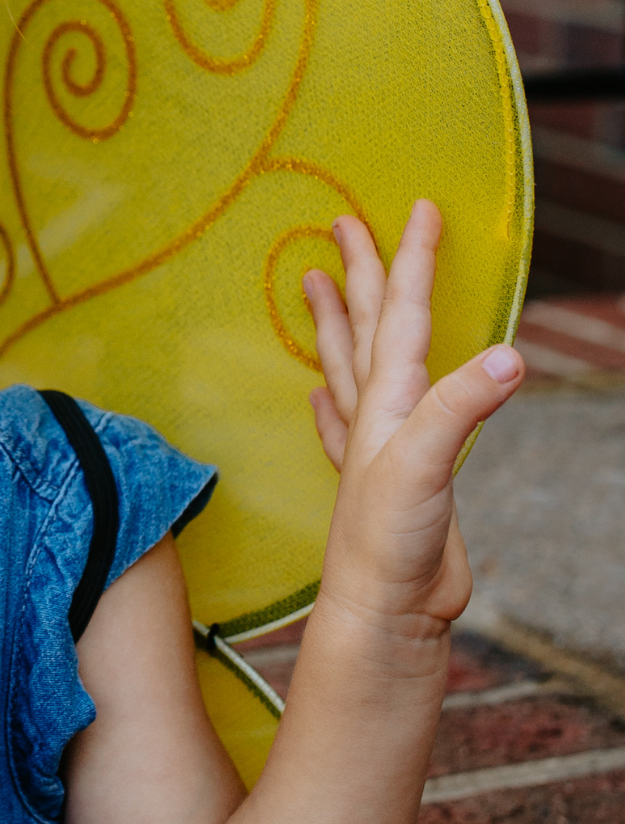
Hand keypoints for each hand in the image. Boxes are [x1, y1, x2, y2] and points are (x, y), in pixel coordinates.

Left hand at [302, 201, 523, 629]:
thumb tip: (510, 355)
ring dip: (338, 322)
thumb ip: (463, 406)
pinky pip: (346, 427)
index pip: (402, 313)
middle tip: (345, 221)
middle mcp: (376, 416)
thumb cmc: (391, 541)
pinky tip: (320, 396)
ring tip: (314, 285)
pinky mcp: (384, 484)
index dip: (411, 259)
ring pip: (351, 367)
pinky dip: (333, 401)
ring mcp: (374, 448)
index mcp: (388, 400)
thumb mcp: (428, 464)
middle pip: (366, 327)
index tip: (417, 208)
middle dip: (361, 273)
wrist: (382, 615)